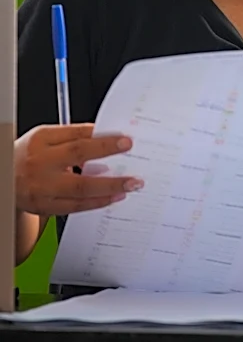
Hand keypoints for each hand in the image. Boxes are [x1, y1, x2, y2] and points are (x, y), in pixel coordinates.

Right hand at [15, 124, 142, 216]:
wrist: (4, 179)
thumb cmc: (30, 155)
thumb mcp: (46, 138)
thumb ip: (74, 136)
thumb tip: (108, 136)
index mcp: (42, 140)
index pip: (76, 134)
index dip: (102, 137)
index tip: (125, 139)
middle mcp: (40, 162)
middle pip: (78, 156)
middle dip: (108, 153)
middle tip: (131, 155)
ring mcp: (41, 187)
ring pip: (79, 187)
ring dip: (109, 186)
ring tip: (130, 184)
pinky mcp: (44, 206)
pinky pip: (75, 207)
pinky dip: (96, 203)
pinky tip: (112, 198)